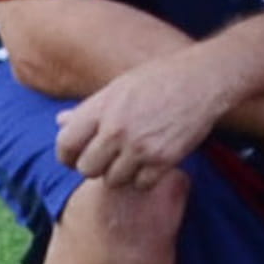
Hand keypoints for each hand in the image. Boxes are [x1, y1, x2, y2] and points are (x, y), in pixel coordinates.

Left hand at [52, 46, 238, 190]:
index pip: (66, 145)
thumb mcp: (118, 87)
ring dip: (121, 173)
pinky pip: (141, 184)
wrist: (203, 79)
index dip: (67, 156)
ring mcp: (140, 146)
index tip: (76, 157)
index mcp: (101, 108)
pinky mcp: (164, 159)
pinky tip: (152, 161)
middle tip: (108, 158)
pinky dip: (145, 178)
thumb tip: (60, 122)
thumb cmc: (159, 79)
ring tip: (133, 158)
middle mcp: (116, 129)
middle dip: (95, 166)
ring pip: (113, 180)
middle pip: (87, 169)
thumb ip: (89, 110)